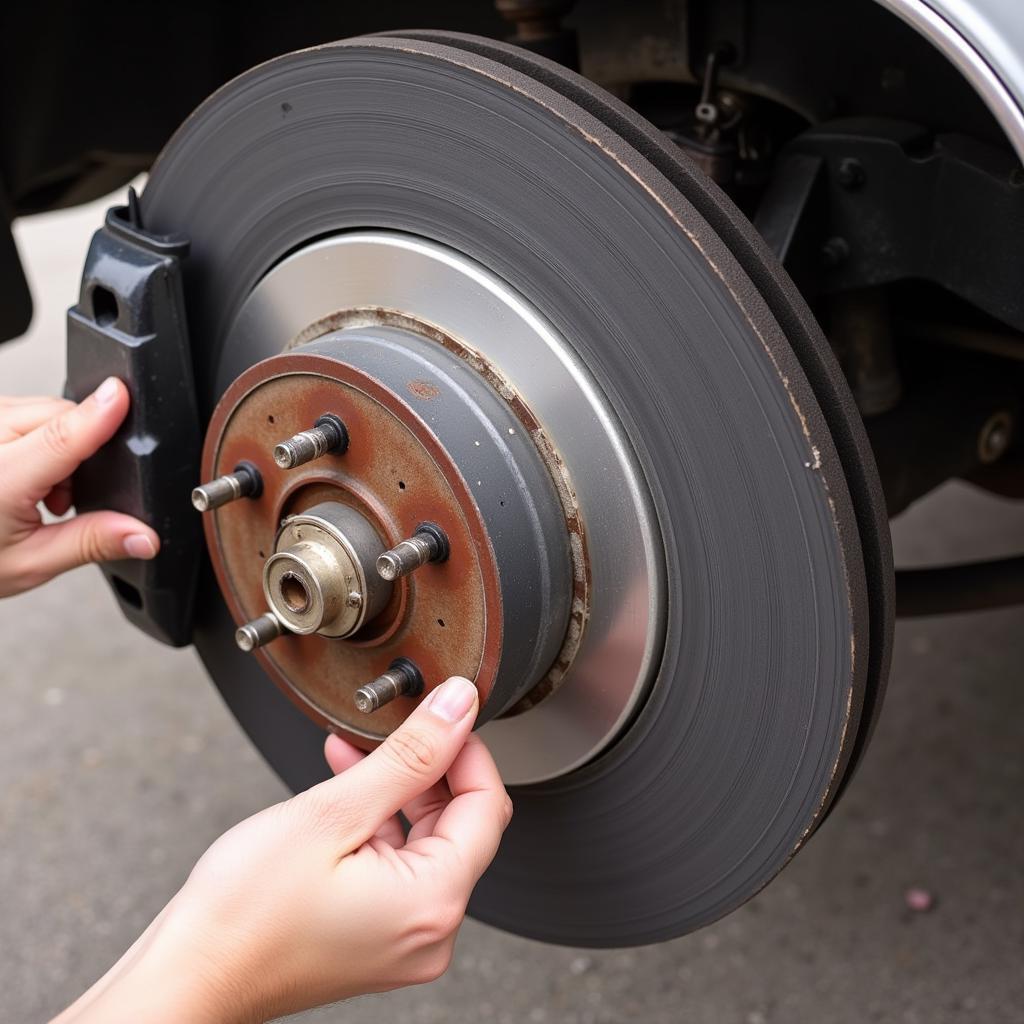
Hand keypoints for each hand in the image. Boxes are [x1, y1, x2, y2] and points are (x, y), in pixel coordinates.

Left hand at [0, 378, 159, 596]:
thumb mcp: (31, 564)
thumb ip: (93, 542)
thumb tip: (145, 536)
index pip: (59, 436)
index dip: (96, 415)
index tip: (123, 395)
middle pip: (60, 416)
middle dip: (82, 449)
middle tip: (61, 500)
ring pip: (44, 409)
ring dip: (60, 442)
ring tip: (37, 491)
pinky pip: (22, 411)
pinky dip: (36, 436)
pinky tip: (21, 472)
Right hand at [53, 676, 511, 1023]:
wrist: (189, 976)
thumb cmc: (244, 912)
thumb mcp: (334, 812)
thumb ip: (408, 756)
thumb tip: (458, 707)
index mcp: (434, 903)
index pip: (488, 805)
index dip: (466, 750)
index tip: (441, 714)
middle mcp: (431, 930)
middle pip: (459, 823)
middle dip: (424, 766)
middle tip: (384, 728)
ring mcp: (404, 940)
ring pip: (425, 840)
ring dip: (394, 789)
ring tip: (350, 752)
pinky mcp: (378, 938)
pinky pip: (397, 866)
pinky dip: (375, 824)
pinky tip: (343, 791)